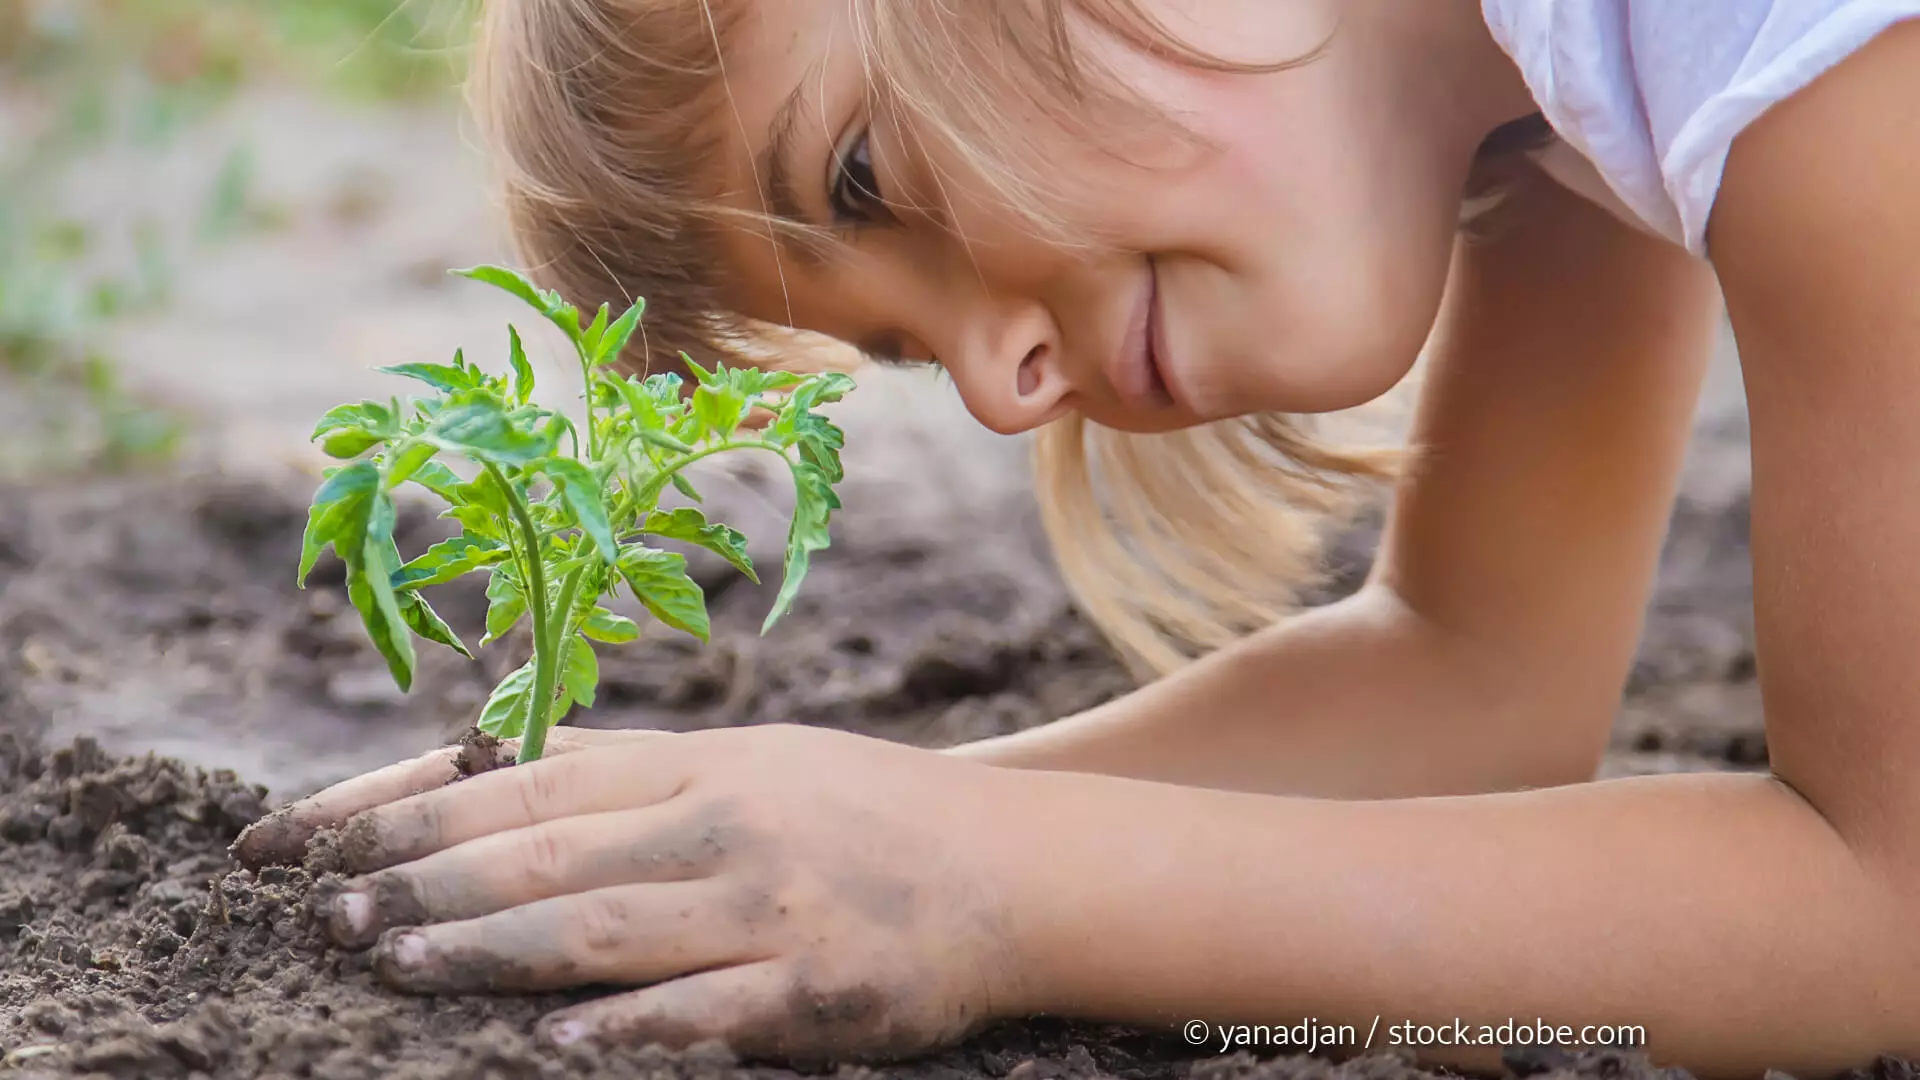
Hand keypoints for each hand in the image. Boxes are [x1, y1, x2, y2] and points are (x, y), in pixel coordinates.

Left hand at [232, 724, 1033, 1060]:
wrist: (1013, 864)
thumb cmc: (861, 813)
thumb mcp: (747, 764)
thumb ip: (628, 779)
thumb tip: (482, 782)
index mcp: (693, 763)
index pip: (519, 776)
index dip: (402, 805)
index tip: (305, 835)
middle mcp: (718, 820)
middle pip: (541, 848)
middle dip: (420, 879)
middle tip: (322, 915)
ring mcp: (766, 902)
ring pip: (601, 926)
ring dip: (489, 948)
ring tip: (392, 967)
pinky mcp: (812, 987)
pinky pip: (701, 1011)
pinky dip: (623, 1028)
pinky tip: (552, 1049)